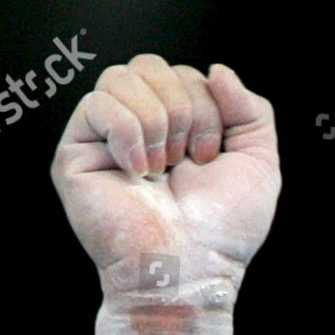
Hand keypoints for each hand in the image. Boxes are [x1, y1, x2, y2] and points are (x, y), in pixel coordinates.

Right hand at [51, 54, 280, 312]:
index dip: (206, 105)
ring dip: (156, 121)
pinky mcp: (75, 156)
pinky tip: (137, 169)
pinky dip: (127, 132)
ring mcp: (104, 141)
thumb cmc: (223, 232)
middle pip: (149, 64)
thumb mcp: (259, 163)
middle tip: (186, 162)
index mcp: (175, 128)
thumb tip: (217, 70)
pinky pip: (96, 103)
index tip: (210, 158)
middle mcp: (137, 130)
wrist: (191, 270)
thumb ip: (251, 109)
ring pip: (121, 76)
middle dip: (182, 108)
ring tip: (161, 169)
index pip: (182, 73)